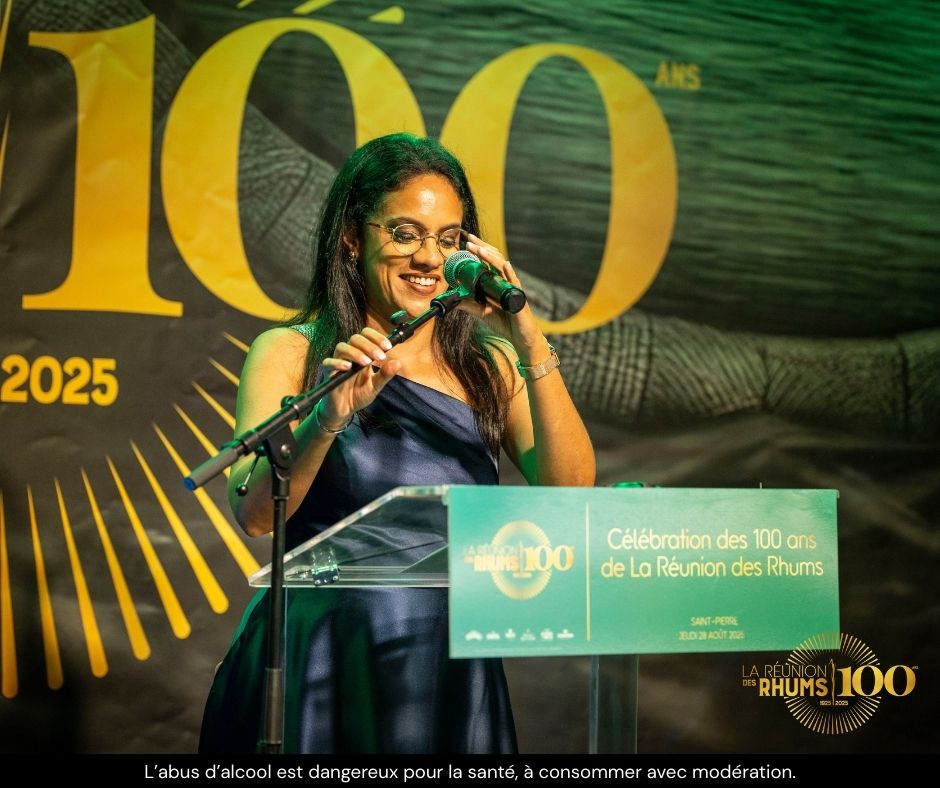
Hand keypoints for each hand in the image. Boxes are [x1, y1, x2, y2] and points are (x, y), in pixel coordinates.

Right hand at [318, 327, 400, 426]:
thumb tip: (397, 363)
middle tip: (380, 357)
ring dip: (356, 352)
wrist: (345, 409)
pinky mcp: (329, 372)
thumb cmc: (359, 394)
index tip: (388, 347)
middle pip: (355, 338)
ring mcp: (338, 362)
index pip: (367, 335)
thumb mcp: (376, 385)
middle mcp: (350, 354)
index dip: (377, 337)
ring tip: (367, 363)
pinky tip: (348, 368)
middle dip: (369, 345)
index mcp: (362, 353)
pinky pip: (328, 362)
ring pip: (342, 347)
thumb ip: (385, 374)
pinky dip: (338, 362)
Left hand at [461, 234, 547, 363]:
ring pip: (502, 267)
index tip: (466, 242)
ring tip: (478, 249)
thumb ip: (468, 305)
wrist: (519, 337)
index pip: (487, 261)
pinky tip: (505, 264)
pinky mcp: (517, 297)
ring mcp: (512, 287)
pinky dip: (509, 273)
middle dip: (482, 248)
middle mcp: (505, 281)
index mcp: (497, 282)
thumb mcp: (482, 312)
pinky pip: (514, 282)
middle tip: (469, 240)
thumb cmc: (504, 323)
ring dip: (490, 256)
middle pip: (494, 258)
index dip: (478, 250)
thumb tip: (452, 301)